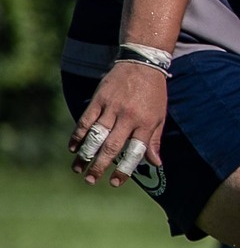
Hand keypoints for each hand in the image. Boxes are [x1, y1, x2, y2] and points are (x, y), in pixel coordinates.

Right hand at [69, 61, 166, 187]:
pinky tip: (72, 148)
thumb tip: (157, 164)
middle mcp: (128, 117)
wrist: (142, 64)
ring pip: (95, 136)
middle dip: (100, 166)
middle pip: (112, 146)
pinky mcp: (98, 100)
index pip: (135, 151)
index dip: (124, 169)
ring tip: (78, 169)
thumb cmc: (153, 94)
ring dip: (85, 154)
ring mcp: (111, 108)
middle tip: (91, 180)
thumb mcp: (160, 116)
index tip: (115, 183)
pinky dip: (78, 135)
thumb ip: (155, 140)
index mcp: (145, 123)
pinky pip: (85, 120)